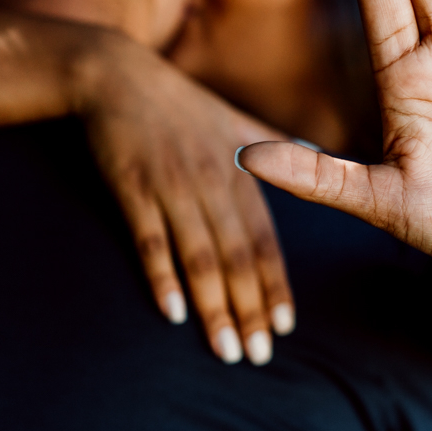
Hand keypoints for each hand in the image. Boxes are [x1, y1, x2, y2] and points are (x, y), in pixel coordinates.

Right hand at [74, 34, 294, 364]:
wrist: (116, 74)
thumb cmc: (177, 102)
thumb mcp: (233, 117)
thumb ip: (272, 143)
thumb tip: (315, 152)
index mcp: (239, 171)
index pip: (264, 239)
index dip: (274, 284)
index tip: (284, 327)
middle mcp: (212, 181)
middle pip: (237, 256)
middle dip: (250, 309)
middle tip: (258, 356)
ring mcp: (172, 185)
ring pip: (199, 255)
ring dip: (214, 306)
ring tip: (224, 350)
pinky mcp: (132, 187)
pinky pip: (150, 239)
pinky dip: (162, 276)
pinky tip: (172, 312)